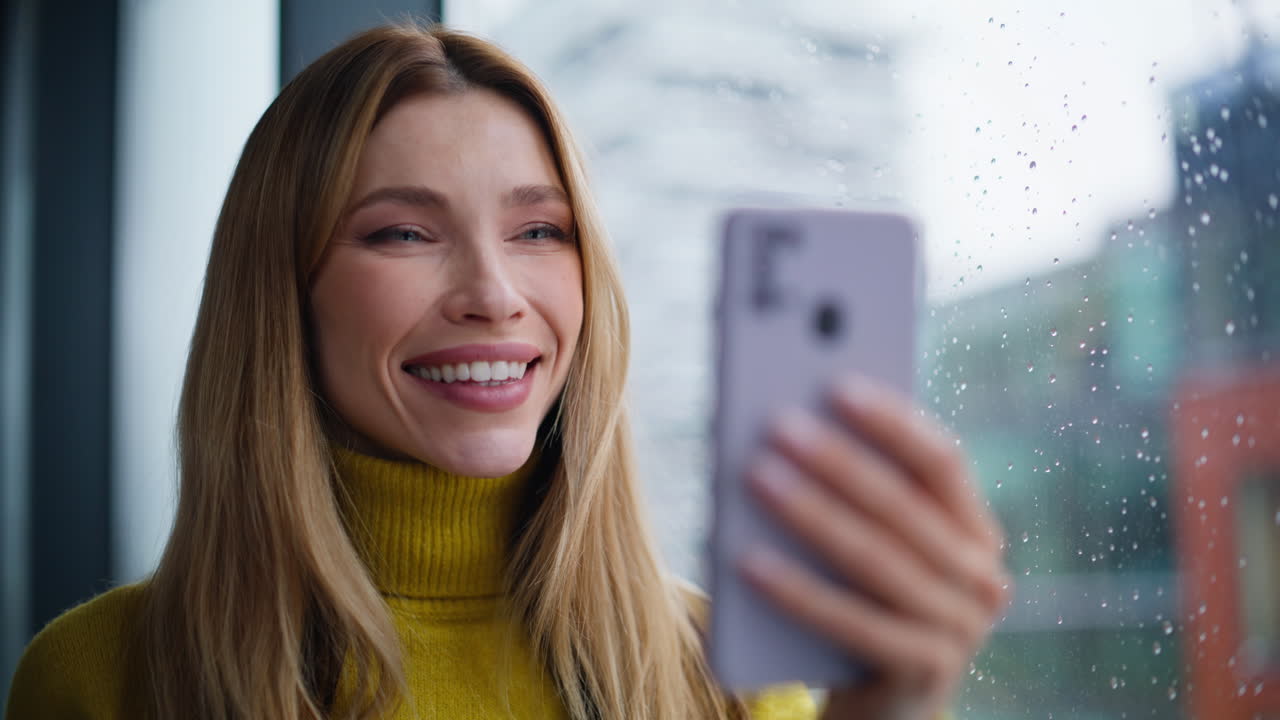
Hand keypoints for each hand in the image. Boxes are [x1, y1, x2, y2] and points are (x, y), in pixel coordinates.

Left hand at [737, 375, 1010, 719]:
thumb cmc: (863, 606)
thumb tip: (793, 425)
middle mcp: (982, 578)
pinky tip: (747, 561)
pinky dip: (798, 589)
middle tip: (778, 424)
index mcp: (975, 531)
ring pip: (876, 558)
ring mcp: (960, 630)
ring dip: (812, 512)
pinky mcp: (925, 673)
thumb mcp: (871, 550)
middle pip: (903, 505)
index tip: (837, 384)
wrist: (881, 711)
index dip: (893, 420)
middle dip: (838, 460)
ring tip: (756, 475)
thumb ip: (859, 499)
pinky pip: (853, 621)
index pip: (943, 460)